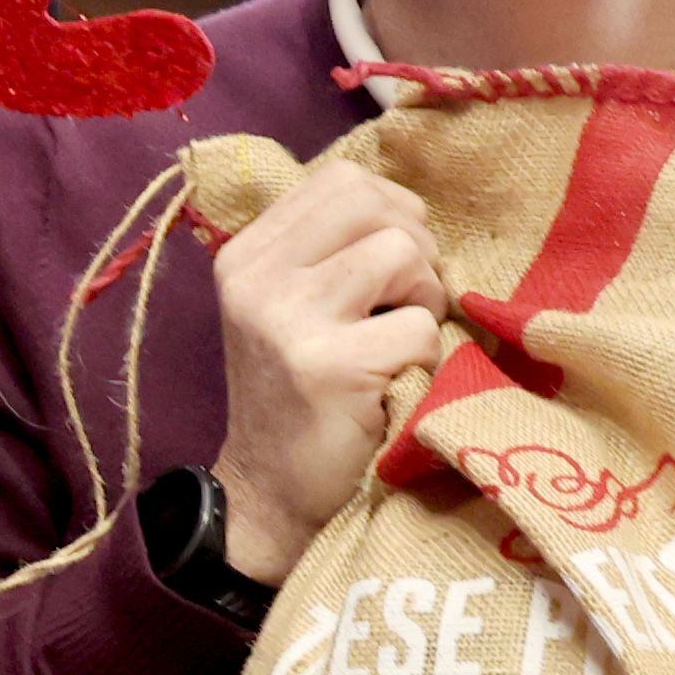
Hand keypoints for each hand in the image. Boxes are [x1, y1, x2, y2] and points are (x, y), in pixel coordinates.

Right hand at [207, 142, 454, 584]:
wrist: (271, 494)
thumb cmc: (300, 395)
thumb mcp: (291, 306)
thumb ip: (328, 250)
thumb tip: (409, 209)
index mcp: (247, 254)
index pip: (343, 180)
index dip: (392, 213)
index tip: (390, 269)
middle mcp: (255, 276)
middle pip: (375, 203)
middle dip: (416, 248)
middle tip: (405, 304)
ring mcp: (286, 318)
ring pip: (403, 252)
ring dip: (425, 300)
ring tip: (398, 343)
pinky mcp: (327, 364)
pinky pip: (421, 327)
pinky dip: (427, 357)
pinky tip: (395, 385)